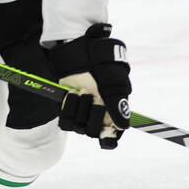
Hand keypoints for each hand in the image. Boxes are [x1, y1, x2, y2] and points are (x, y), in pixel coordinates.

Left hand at [46, 23, 131, 148]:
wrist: (77, 49)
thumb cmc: (100, 61)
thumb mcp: (112, 80)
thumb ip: (118, 103)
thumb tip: (123, 127)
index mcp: (114, 111)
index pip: (112, 138)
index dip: (109, 139)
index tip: (104, 134)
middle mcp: (98, 114)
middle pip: (93, 132)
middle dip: (93, 115)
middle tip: (93, 96)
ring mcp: (82, 111)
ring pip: (79, 127)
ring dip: (80, 109)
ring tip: (82, 90)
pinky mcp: (67, 106)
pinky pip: (65, 121)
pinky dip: (68, 108)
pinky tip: (71, 94)